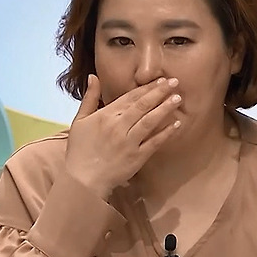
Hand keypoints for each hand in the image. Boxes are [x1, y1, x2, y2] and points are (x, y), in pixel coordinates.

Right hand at [65, 75, 182, 199]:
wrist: (83, 180)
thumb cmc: (80, 150)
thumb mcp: (79, 121)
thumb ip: (89, 97)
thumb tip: (93, 76)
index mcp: (105, 116)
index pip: (130, 97)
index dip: (147, 87)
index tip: (160, 80)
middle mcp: (118, 127)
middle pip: (143, 105)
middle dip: (160, 92)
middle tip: (174, 82)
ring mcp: (129, 142)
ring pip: (150, 121)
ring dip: (165, 108)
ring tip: (177, 98)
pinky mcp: (137, 157)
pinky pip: (154, 142)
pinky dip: (166, 133)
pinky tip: (176, 124)